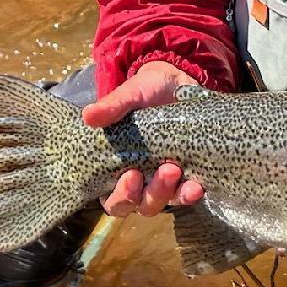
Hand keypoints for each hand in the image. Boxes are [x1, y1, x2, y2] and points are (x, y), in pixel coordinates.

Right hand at [82, 61, 204, 216]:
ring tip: (177, 171)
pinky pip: (189, 193)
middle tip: (166, 170)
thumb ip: (112, 107)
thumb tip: (89, 116)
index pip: (113, 199)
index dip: (121, 195)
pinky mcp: (189, 174)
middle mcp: (141, 181)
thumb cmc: (145, 92)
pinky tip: (197, 186)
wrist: (177, 81)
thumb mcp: (130, 95)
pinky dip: (191, 193)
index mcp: (117, 169)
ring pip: (165, 201)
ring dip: (171, 192)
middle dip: (151, 194)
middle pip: (140, 205)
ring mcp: (166, 180)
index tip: (131, 175)